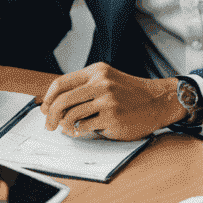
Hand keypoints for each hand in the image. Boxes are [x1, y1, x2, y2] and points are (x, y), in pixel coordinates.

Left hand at [40, 63, 182, 140]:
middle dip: (50, 115)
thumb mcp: (107, 81)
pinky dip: (80, 131)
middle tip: (49, 125)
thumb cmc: (130, 94)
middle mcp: (101, 83)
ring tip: (68, 129)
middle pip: (62, 100)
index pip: (61, 83)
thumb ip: (84, 88)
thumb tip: (55, 105)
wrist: (157, 101)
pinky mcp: (112, 118)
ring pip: (72, 115)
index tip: (44, 108)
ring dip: (65, 125)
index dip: (48, 98)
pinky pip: (85, 127)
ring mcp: (107, 100)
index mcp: (96, 71)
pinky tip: (82, 131)